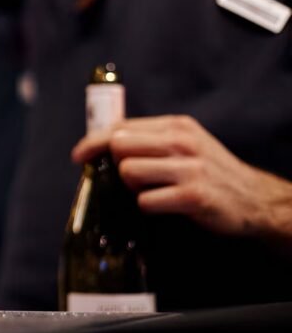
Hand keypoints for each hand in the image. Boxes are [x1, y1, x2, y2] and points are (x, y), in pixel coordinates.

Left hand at [72, 115, 291, 242]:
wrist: (254, 199)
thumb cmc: (209, 171)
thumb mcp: (185, 143)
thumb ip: (150, 139)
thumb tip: (103, 142)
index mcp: (176, 125)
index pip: (120, 127)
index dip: (93, 142)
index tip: (79, 156)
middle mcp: (182, 141)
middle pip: (118, 146)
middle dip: (116, 165)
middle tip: (133, 178)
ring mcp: (189, 168)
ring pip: (128, 172)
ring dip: (133, 188)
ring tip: (155, 191)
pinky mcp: (193, 196)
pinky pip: (145, 201)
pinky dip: (148, 206)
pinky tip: (165, 205)